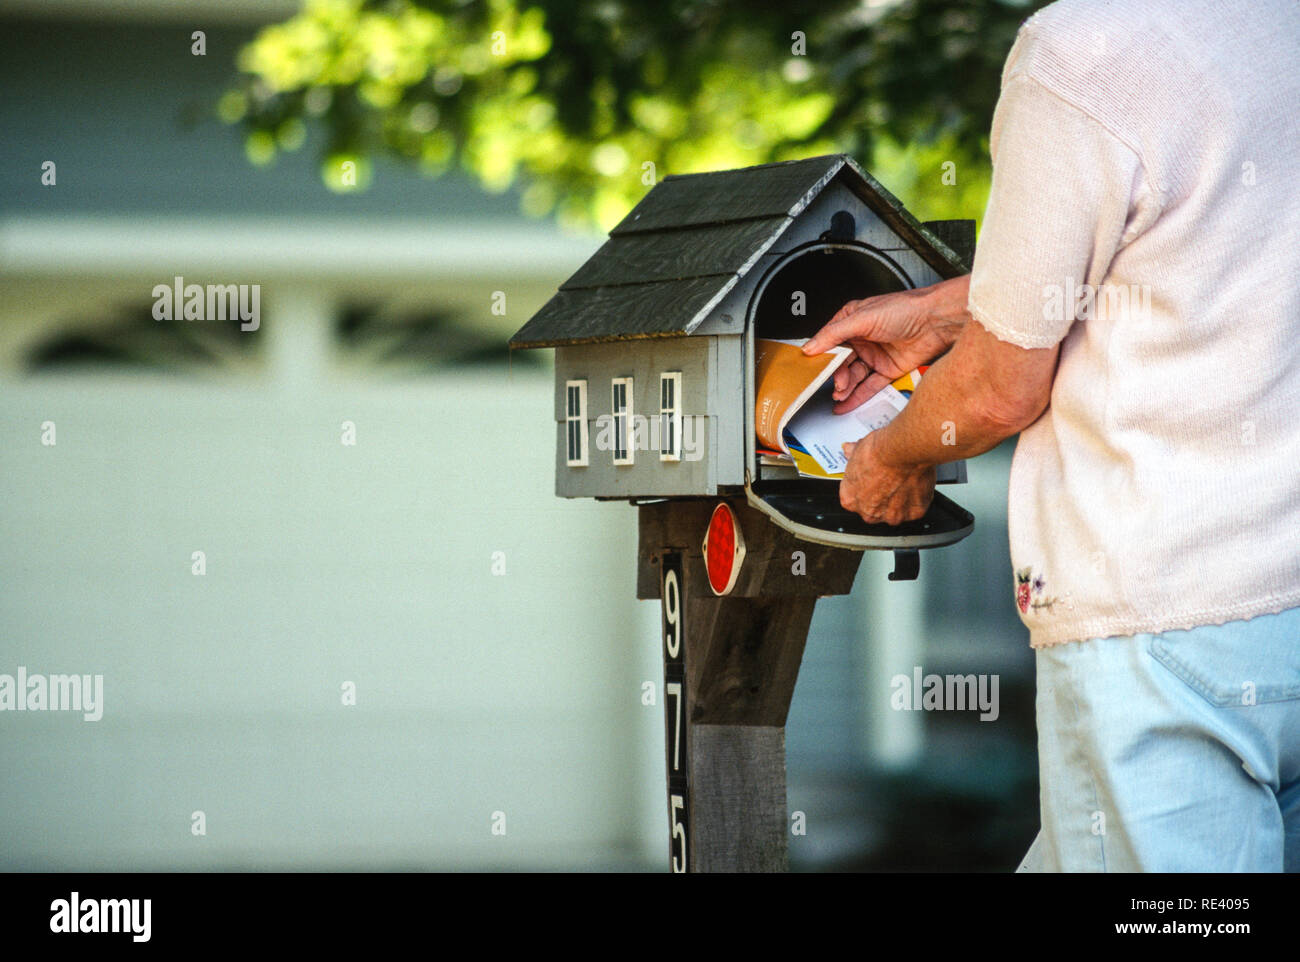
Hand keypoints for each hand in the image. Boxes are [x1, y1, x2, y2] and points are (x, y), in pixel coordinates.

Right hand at [802, 274, 970, 413]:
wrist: (937, 320)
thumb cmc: (905, 309)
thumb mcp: (862, 318)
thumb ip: (834, 334)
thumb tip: (811, 347)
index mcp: (853, 321)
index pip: (830, 343)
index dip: (821, 357)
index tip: (812, 370)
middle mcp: (863, 338)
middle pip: (842, 363)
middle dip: (836, 376)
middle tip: (834, 386)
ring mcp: (876, 355)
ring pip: (855, 376)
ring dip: (845, 387)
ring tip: (839, 396)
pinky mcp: (889, 370)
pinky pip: (869, 386)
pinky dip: (857, 396)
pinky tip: (846, 404)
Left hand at [839, 432, 934, 525]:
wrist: (903, 450)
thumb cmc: (880, 451)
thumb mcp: (857, 449)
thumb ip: (852, 456)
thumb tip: (850, 450)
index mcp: (850, 500)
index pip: (855, 499)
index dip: (865, 487)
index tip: (872, 479)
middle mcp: (869, 512)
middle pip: (874, 509)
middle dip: (881, 496)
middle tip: (889, 479)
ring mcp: (892, 515)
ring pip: (896, 510)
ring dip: (900, 499)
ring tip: (904, 479)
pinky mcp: (913, 514)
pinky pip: (914, 508)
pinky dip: (916, 498)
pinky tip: (914, 483)